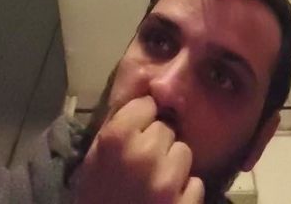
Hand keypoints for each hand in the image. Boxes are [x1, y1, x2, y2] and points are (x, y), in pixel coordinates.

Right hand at [74, 95, 204, 203]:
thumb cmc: (96, 199)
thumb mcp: (95, 158)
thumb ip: (118, 127)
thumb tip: (146, 98)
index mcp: (116, 138)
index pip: (147, 104)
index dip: (142, 119)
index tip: (136, 132)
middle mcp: (143, 154)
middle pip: (166, 129)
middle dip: (157, 143)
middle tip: (142, 165)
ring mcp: (166, 181)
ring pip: (184, 152)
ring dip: (173, 166)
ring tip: (155, 183)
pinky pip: (195, 183)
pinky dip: (184, 192)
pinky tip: (166, 201)